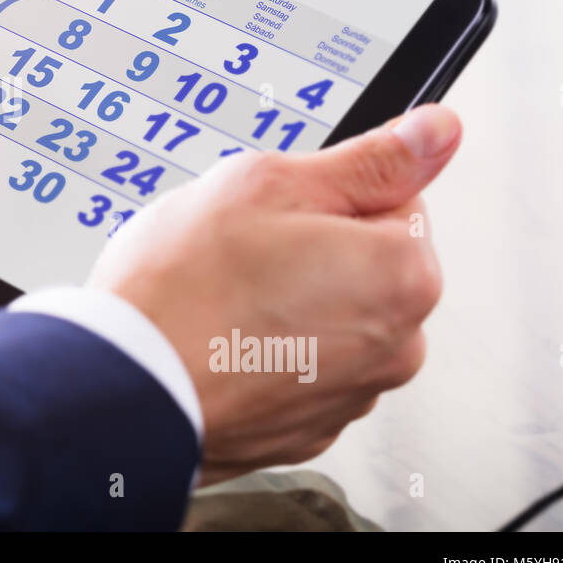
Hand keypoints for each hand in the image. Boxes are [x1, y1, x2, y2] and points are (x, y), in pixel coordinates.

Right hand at [87, 104, 460, 484]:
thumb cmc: (184, 287)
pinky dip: (266, 355)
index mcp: (402, 274)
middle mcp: (396, 345)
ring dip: (288, 306)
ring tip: (222, 299)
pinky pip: (297, 370)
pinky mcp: (305, 430)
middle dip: (312, 251)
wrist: (124, 386)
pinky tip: (219, 342)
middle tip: (242, 251)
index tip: (278, 210)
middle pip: (364, 265)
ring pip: (330, 320)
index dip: (326, 195)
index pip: (395, 200)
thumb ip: (368, 158)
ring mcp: (350, 396)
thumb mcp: (270, 184)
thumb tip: (437, 132)